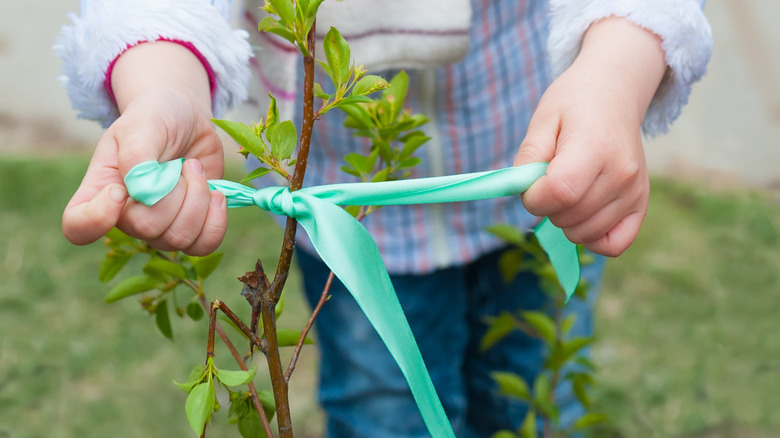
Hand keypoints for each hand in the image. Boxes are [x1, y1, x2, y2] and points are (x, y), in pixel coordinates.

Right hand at [62, 41, 227, 255]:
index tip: (120, 190)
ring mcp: (161, 225)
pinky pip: (203, 245)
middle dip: (174, 192)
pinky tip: (216, 194)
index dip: (96, 219)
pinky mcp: (193, 227)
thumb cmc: (155, 118)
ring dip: (197, 200)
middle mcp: (127, 216)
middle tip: (180, 164)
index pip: (78, 227)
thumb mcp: (141, 125)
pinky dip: (216, 221)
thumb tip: (142, 192)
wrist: (187, 120)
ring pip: (179, 238)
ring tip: (195, 170)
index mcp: (101, 190)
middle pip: (146, 229)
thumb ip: (137, 155)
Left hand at [514, 17, 666, 256]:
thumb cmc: (573, 104)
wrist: (614, 93)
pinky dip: (592, 237)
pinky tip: (583, 214)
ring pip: (585, 234)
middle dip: (546, 206)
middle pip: (569, 217)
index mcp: (595, 147)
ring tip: (569, 188)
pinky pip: (614, 245)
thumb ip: (529, 156)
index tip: (530, 181)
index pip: (559, 193)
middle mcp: (621, 173)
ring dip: (565, 220)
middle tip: (550, 178)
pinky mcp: (641, 204)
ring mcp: (634, 191)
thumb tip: (522, 190)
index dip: (534, 196)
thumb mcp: (542, 119)